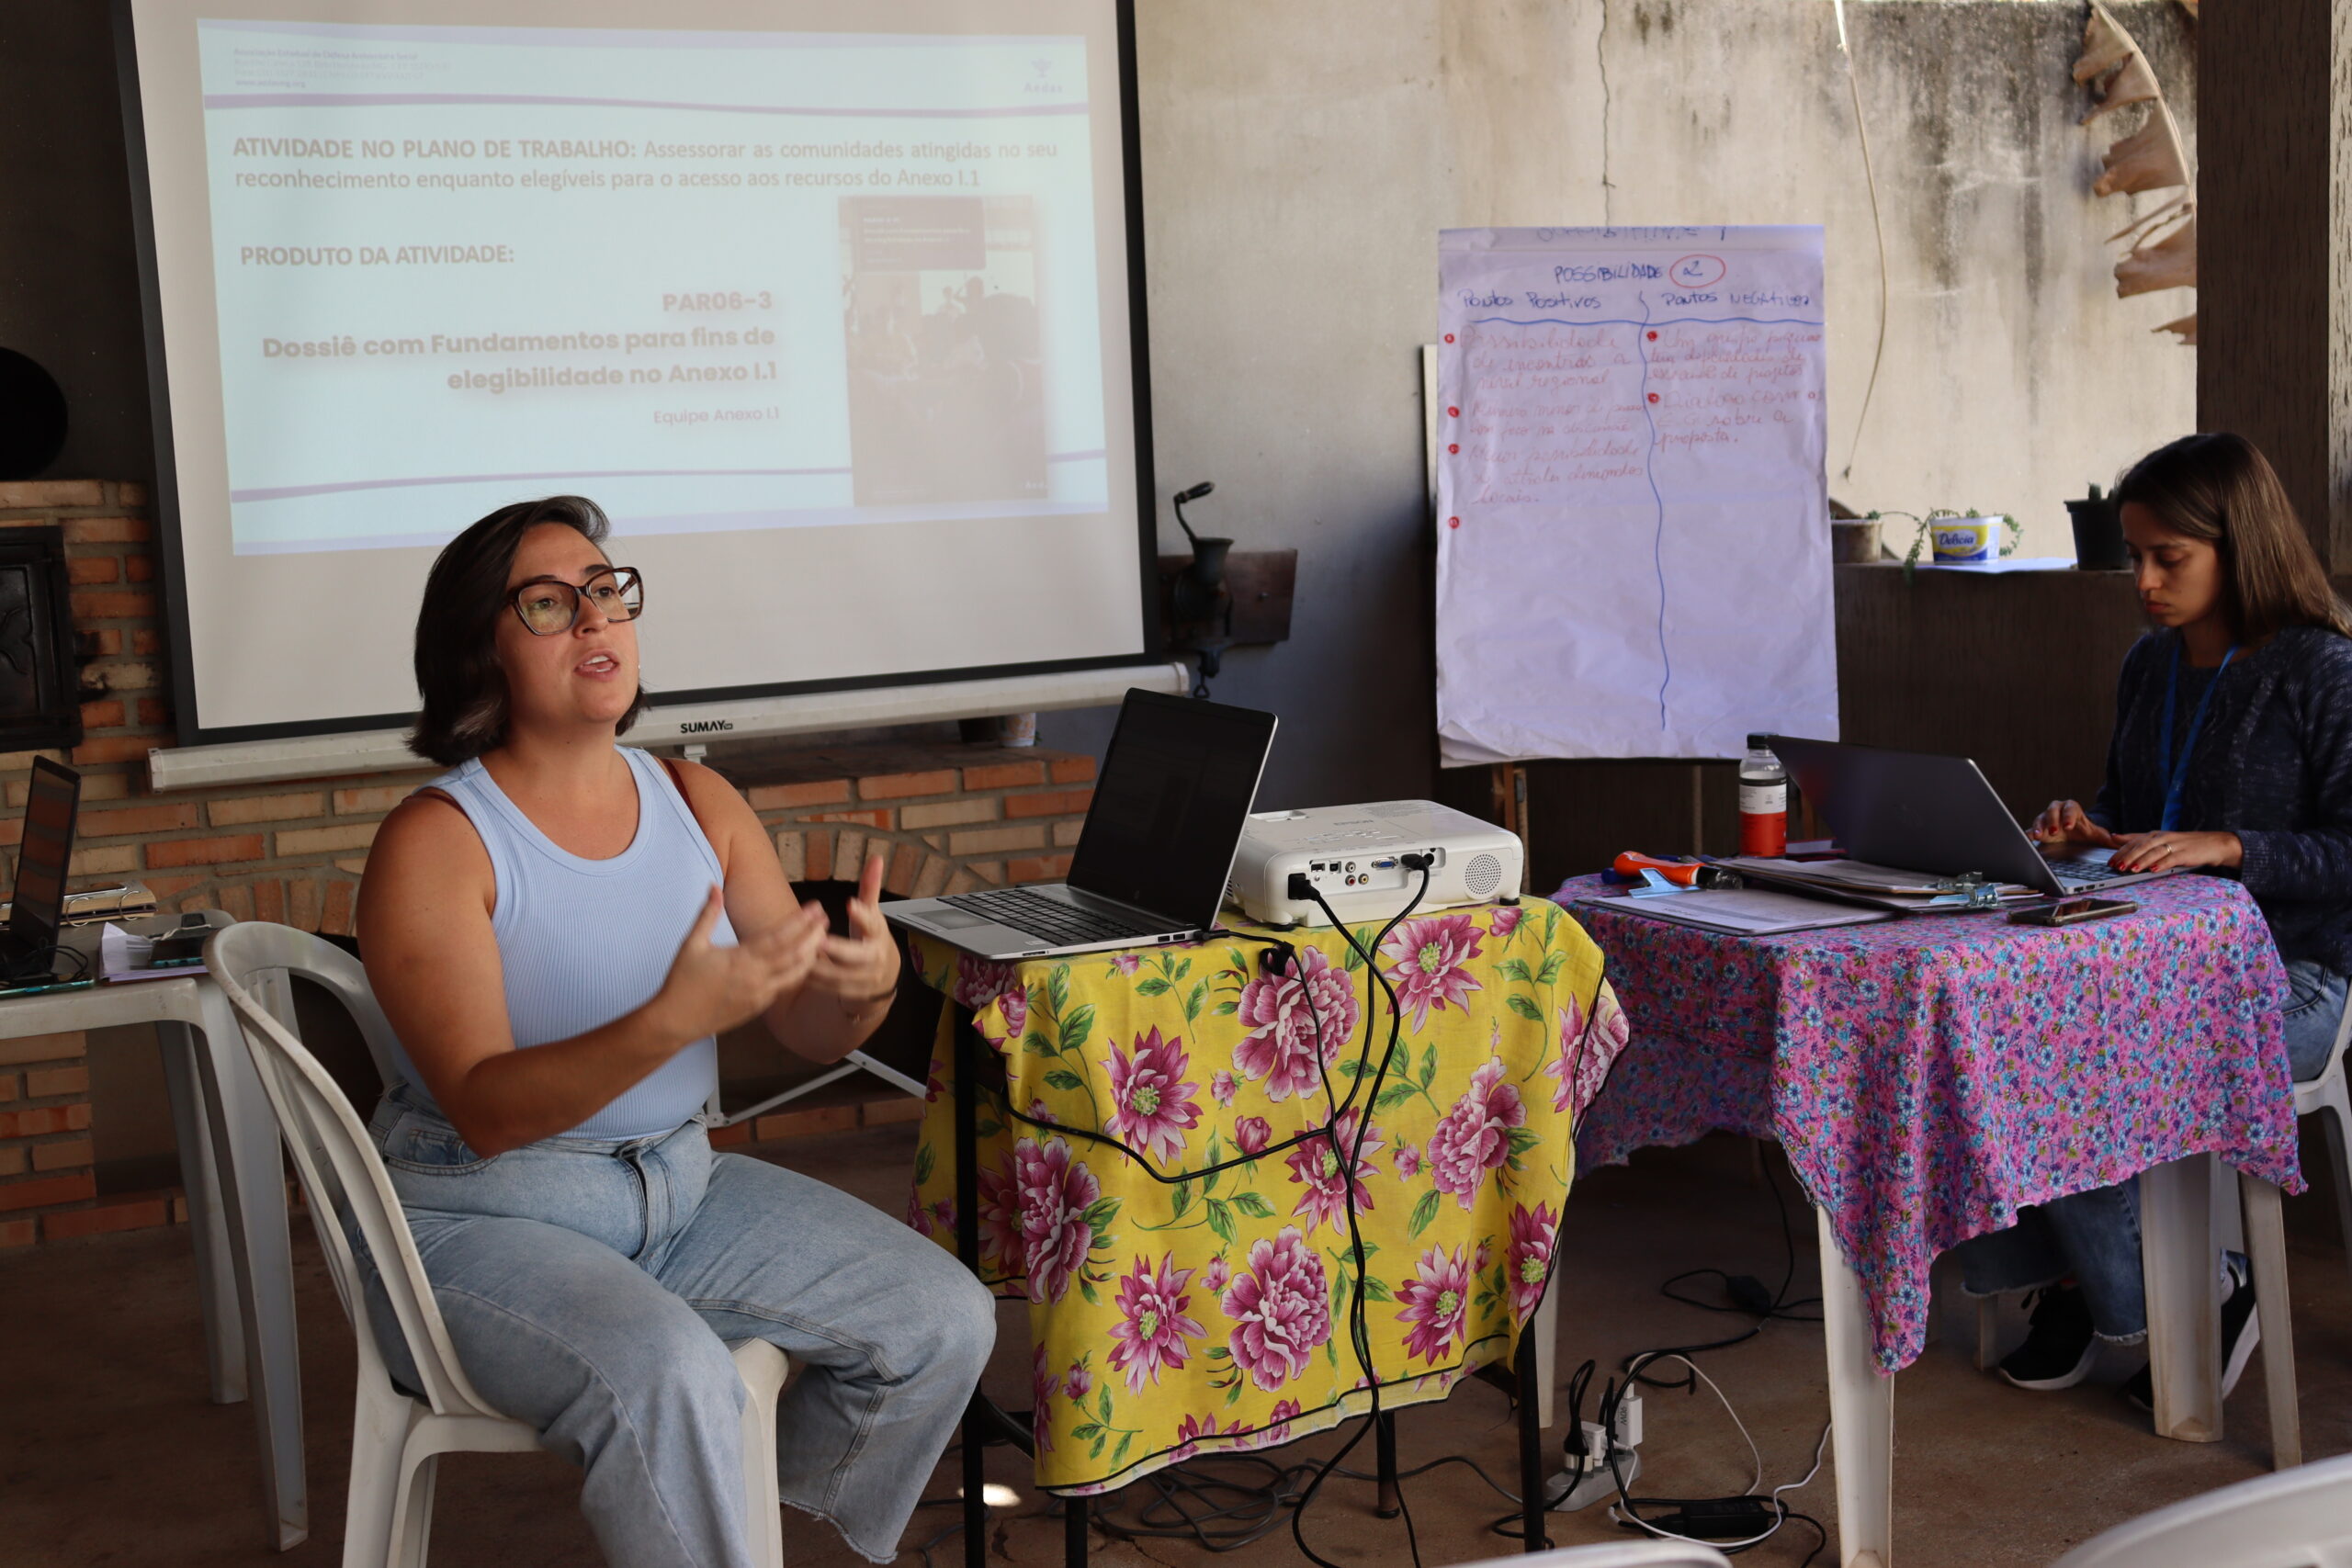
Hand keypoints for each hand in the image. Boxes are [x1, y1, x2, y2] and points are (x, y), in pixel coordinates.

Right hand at [649, 886, 827, 1041]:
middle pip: (794, 955)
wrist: (675, 1022)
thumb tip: (714, 886)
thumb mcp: (691, 945)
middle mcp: (755, 978)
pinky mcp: (758, 1007)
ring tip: (821, 938)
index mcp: (740, 960)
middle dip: (813, 935)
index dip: (800, 922)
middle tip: (825, 918)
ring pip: (795, 974)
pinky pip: (784, 987)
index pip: (779, 937)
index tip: (815, 907)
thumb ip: (707, 915)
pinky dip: (798, 973)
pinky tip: (804, 962)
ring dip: (810, 955)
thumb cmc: (681, 982)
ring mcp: (759, 995)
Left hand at [806, 855, 902, 1017]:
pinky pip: (832, 989)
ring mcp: (866, 978)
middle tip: (816, 939)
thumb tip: (876, 858)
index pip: (873, 923)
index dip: (862, 914)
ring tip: (801, 956)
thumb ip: (870, 887)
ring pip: (841, 974)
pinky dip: (816, 981)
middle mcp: (875, 957)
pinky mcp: (855, 994)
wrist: (883, 975)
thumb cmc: (870, 937)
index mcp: (877, 933)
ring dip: (820, 966)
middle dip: (837, 949)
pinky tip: (800, 971)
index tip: (849, 904)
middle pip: (857, 955)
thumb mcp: (872, 913)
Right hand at [2032, 799, 2121, 848]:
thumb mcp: (2098, 836)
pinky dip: (2028, 834)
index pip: (2071, 808)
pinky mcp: (2038, 829)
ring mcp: (2046, 820)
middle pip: (2053, 810)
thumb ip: (2110, 839)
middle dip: (2053, 820)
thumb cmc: (2086, 834)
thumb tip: (2125, 843)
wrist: (2074, 837)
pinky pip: (2030, 830)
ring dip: (2039, 826)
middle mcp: (2058, 811)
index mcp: (2073, 810)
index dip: (2069, 815)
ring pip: (2040, 818)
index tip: (2069, 826)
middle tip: (2055, 831)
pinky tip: (2027, 840)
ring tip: (2038, 835)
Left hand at [2110, 830, 2242, 872]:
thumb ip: (2138, 840)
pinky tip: (2154, 870)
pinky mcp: (2186, 853)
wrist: (2213, 844)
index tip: (2110, 861)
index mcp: (2155, 834)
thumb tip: (2115, 837)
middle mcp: (2163, 837)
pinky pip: (2172, 858)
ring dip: (2142, 861)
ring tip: (2131, 869)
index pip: (2134, 841)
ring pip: (2155, 852)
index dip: (2121, 851)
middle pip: (2142, 846)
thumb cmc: (2184, 844)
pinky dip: (2162, 864)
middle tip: (2116, 867)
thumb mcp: (2160, 840)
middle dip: (2128, 857)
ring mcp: (2175, 845)